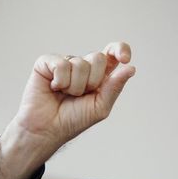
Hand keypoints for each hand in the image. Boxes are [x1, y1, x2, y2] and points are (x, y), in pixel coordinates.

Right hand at [16, 42, 134, 147]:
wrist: (48, 129)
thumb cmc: (74, 119)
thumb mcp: (101, 107)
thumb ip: (115, 87)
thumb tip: (131, 68)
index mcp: (100, 75)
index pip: (113, 53)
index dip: (120, 49)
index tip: (124, 58)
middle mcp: (84, 66)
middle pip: (99, 57)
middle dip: (93, 81)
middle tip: (81, 95)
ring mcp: (65, 63)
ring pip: (80, 64)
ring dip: (75, 86)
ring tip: (65, 95)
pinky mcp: (46, 63)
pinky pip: (61, 64)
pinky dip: (60, 81)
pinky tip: (54, 88)